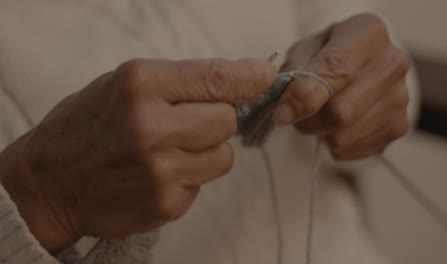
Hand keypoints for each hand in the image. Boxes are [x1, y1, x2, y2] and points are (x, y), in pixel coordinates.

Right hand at [0, 58, 274, 252]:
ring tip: (171, 150)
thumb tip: (240, 82)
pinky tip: (158, 174)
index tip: (265, 76)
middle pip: (227, 121)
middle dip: (218, 119)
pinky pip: (203, 183)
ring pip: (224, 156)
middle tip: (190, 122)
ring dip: (207, 151)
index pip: (216, 79)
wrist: (49, 181)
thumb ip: (179, 83)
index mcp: (141, 85)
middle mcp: (152, 127)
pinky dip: (189, 177)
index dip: (249, 77)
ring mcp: (160, 170)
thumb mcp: (123, 85)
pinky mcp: (165, 204)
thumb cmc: (88, 125)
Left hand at [274, 14, 409, 159]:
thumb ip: (294, 74)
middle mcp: (392, 64)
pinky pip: (351, 150)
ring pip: (343, 137)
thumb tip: (286, 109)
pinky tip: (335, 126)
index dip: (303, 97)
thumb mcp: (305, 50)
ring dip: (319, 133)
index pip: (335, 71)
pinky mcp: (398, 127)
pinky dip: (333, 144)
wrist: (360, 64)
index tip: (281, 114)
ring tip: (318, 116)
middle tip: (295, 115)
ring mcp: (400, 99)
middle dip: (308, 121)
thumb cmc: (326, 54)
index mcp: (368, 34)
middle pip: (341, 112)